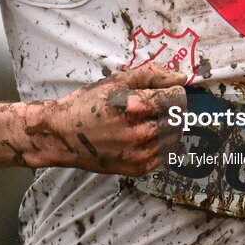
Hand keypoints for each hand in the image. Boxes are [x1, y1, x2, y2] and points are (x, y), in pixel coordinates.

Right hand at [22, 64, 186, 174]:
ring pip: (173, 136)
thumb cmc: (88, 104)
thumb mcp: (117, 81)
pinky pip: (164, 154)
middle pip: (178, 118)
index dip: (175, 91)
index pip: (175, 99)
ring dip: (169, 125)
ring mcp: (137, 154)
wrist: (63, 135)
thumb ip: (151, 75)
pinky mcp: (137, 169)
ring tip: (149, 118)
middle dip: (173, 107)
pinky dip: (161, 142)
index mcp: (132, 107)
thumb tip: (181, 78)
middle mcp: (137, 133)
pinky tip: (145, 134)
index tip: (168, 90)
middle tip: (158, 103)